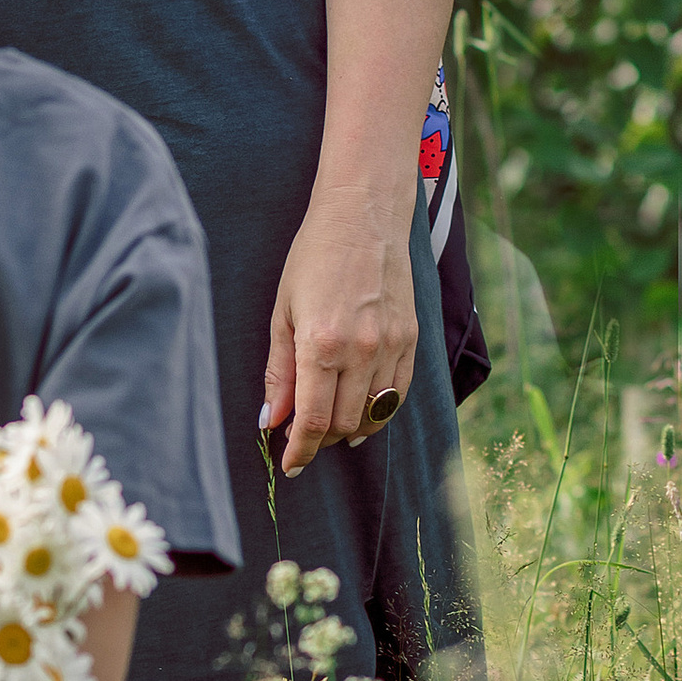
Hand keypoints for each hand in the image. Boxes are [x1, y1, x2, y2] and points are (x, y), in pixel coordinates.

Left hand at [261, 179, 419, 476]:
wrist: (363, 216)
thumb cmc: (314, 257)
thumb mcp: (283, 311)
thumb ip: (279, 371)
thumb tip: (270, 420)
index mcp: (322, 344)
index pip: (313, 420)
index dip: (300, 450)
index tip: (289, 465)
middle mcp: (361, 350)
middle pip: (343, 424)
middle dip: (320, 442)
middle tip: (302, 440)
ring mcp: (391, 346)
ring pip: (373, 415)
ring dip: (350, 430)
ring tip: (331, 429)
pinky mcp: (411, 338)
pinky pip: (399, 393)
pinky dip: (380, 412)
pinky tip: (363, 413)